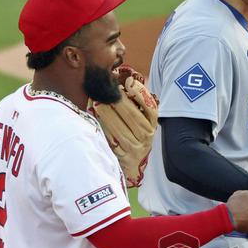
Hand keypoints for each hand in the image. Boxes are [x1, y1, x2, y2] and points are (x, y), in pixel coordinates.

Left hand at [94, 65, 157, 187]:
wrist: (131, 165)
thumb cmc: (132, 136)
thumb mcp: (138, 122)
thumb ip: (133, 105)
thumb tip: (121, 82)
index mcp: (152, 125)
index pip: (150, 109)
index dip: (141, 95)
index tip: (129, 83)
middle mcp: (147, 137)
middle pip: (134, 118)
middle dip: (119, 103)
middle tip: (107, 92)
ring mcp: (136, 149)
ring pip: (122, 130)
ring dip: (108, 116)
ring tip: (98, 104)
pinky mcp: (124, 157)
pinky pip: (113, 142)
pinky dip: (104, 130)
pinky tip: (96, 121)